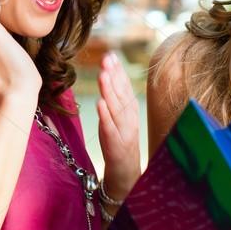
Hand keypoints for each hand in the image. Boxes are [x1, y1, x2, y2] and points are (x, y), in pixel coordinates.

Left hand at [97, 51, 140, 201]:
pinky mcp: (116, 145)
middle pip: (121, 94)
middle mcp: (129, 119)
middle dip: (114, 75)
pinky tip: (100, 104)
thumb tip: (108, 73)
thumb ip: (115, 98)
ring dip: (110, 91)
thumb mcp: (119, 118)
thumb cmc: (120, 143)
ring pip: (117, 108)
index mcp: (130, 111)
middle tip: (107, 59)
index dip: (118, 71)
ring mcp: (124, 132)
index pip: (125, 87)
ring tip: (103, 75)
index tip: (110, 55)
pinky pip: (110, 129)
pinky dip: (106, 116)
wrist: (126, 174)